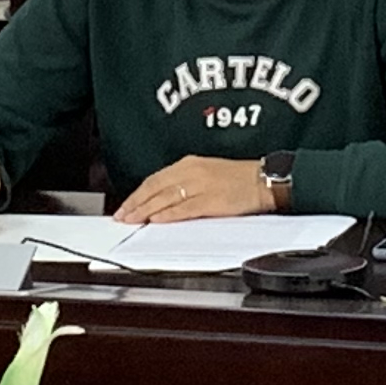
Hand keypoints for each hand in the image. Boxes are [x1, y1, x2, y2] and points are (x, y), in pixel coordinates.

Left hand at [114, 155, 281, 224]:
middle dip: (136, 203)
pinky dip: (168, 214)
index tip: (125, 205)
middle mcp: (192, 172)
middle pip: (155, 188)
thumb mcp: (207, 173)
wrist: (264, 179)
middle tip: (121, 216)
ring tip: (132, 220)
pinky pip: (184, 208)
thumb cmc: (239, 178)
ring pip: (166, 198)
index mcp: (189, 164)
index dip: (137, 194)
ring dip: (146, 210)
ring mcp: (201, 186)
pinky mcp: (212, 200)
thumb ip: (184, 184)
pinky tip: (156, 220)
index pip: (155, 179)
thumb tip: (162, 201)